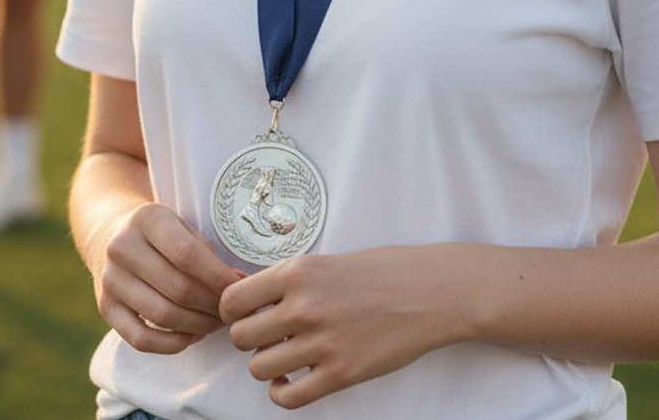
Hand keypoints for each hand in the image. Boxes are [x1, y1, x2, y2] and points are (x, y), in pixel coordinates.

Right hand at [94, 202, 245, 354]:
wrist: (110, 235)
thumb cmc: (160, 234)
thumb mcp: (182, 226)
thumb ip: (208, 254)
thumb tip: (241, 284)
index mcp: (147, 219)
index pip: (187, 254)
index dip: (218, 278)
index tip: (240, 289)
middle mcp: (123, 247)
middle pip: (178, 288)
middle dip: (212, 305)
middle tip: (231, 311)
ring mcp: (110, 279)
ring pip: (162, 315)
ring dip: (198, 326)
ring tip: (215, 323)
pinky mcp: (105, 307)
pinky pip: (141, 339)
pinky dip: (172, 344)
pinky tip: (191, 336)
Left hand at [220, 247, 469, 408]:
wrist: (428, 291)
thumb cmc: (379, 271)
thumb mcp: (324, 261)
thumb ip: (287, 281)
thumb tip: (250, 301)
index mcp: (296, 272)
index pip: (233, 300)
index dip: (231, 312)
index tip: (240, 316)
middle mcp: (304, 306)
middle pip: (241, 338)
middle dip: (248, 340)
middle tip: (264, 337)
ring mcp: (322, 342)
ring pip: (259, 369)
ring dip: (266, 365)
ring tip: (282, 356)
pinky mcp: (341, 373)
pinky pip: (289, 397)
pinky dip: (282, 393)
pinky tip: (291, 381)